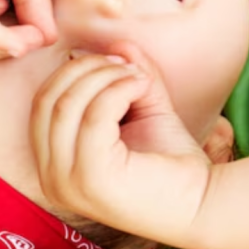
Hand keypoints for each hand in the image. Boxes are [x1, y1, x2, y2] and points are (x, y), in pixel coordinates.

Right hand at [31, 47, 213, 243]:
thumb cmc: (173, 165)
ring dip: (105, 77)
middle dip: (86, 70)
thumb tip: (118, 43)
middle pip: (48, 100)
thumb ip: (126, 78)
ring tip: (140, 78)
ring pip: (67, 104)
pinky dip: (119, 90)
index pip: (43, 104)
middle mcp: (51, 178)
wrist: (205, 206)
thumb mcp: (143, 111)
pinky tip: (143, 88)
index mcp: (54, 166)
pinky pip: (93, 116)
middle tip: (127, 66)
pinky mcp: (91, 178)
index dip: (75, 73)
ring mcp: (66, 182)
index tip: (117, 63)